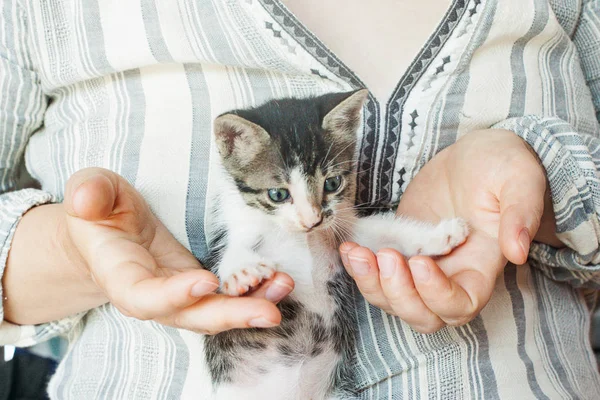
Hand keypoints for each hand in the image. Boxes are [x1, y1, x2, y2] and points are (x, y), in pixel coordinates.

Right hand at [63, 168, 293, 333]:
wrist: (111, 232)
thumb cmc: (101, 211)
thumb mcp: (91, 192)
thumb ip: (90, 194)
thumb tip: (87, 200)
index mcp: (121, 275)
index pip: (144, 296)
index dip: (174, 295)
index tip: (206, 281)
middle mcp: (154, 294)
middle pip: (191, 316)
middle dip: (230, 316)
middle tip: (269, 313)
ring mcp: (181, 293)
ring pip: (216, 311)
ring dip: (252, 305)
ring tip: (284, 287)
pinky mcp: (201, 285)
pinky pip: (228, 297)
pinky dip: (256, 292)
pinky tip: (280, 281)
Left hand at [340, 129, 559, 332]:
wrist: (470, 156)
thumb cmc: (500, 166)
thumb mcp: (519, 179)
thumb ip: (521, 212)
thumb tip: (517, 252)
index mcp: (481, 266)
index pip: (461, 303)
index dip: (439, 295)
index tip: (423, 263)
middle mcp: (450, 275)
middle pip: (423, 314)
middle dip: (399, 294)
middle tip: (387, 256)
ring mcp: (420, 265)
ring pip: (393, 299)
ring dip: (371, 283)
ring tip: (357, 252)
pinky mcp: (398, 250)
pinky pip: (375, 275)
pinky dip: (359, 269)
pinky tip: (350, 247)